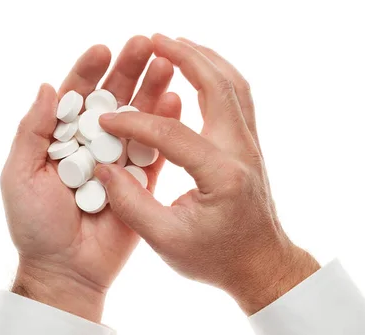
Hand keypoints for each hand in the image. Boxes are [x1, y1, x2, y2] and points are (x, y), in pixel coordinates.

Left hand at [1, 36, 180, 321]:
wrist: (68, 269)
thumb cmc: (36, 225)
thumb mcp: (20, 173)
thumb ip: (32, 130)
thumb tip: (47, 85)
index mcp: (60, 140)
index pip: (76, 97)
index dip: (88, 72)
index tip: (102, 49)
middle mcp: (92, 145)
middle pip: (112, 100)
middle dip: (127, 71)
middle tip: (144, 44)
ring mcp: (120, 161)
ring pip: (138, 119)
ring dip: (152, 90)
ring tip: (167, 64)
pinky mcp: (143, 181)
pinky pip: (155, 151)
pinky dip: (166, 127)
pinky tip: (175, 102)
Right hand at [94, 34, 319, 314]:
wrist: (260, 265)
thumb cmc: (216, 258)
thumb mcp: (166, 241)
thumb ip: (131, 204)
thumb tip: (104, 168)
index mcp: (222, 175)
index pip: (172, 133)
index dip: (133, 122)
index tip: (105, 119)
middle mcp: (242, 152)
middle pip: (217, 86)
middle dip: (183, 57)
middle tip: (152, 39)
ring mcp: (251, 146)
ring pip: (234, 84)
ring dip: (204, 59)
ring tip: (173, 44)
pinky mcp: (250, 146)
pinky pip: (238, 97)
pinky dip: (217, 74)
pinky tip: (197, 70)